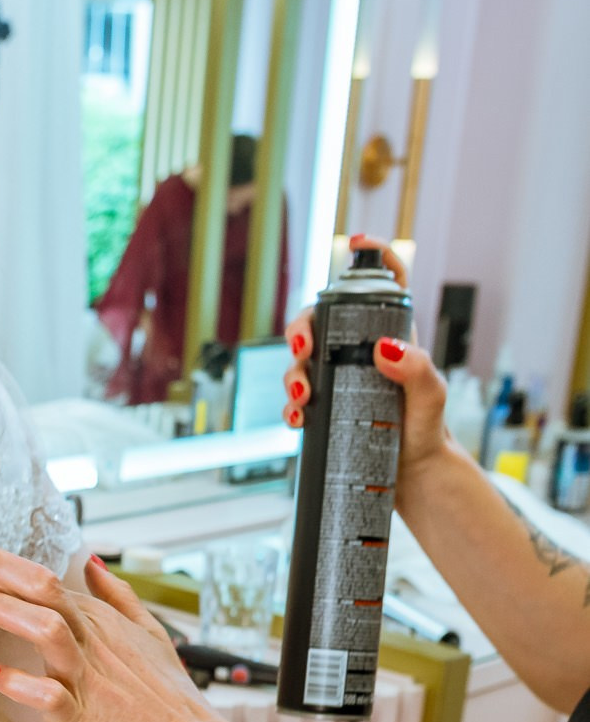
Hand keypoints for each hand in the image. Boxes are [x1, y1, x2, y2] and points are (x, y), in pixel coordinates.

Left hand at [0, 542, 241, 721]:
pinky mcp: (83, 719)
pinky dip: (20, 685)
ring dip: (6, 612)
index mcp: (100, 620)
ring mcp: (87, 679)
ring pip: (48, 630)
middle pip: (42, 589)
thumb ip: (116, 596)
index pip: (43, 579)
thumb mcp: (149, 633)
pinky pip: (50, 696)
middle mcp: (92, 642)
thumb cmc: (165, 694)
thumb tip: (90, 561)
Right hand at [283, 233, 448, 519]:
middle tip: (303, 350)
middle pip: (319, 321)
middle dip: (300, 329)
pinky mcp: (325, 410)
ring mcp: (339, 380)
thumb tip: (383, 347)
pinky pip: (296, 401)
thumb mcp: (431, 396)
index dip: (371, 257)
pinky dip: (290, 408)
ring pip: (301, 362)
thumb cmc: (428, 433)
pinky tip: (297, 420)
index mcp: (390, 336)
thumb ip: (416, 368)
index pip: (383, 285)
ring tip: (303, 397)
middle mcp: (360, 353)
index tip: (355, 244)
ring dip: (292, 374)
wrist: (415, 477)